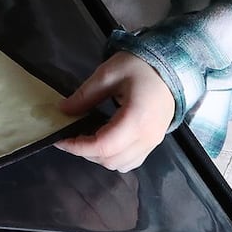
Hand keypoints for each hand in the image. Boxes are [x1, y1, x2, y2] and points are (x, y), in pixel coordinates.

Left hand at [55, 52, 175, 173]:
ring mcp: (153, 143)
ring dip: (99, 156)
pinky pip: (131, 160)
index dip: (78, 147)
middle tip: (70, 134)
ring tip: (85, 136)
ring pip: (121, 164)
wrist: (171, 68)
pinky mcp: (154, 142)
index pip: (103, 147)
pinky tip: (103, 139)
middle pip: (111, 160)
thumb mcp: (108, 74)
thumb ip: (85, 95)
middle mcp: (147, 138)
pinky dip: (113, 156)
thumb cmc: (140, 67)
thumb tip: (64, 110)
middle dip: (86, 152)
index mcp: (136, 121)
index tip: (60, 139)